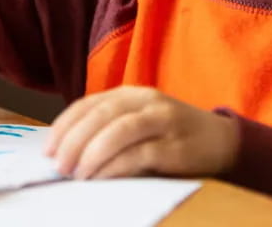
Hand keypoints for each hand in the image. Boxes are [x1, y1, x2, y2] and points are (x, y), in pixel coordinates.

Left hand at [44, 86, 238, 178]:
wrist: (223, 140)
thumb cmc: (170, 134)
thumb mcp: (138, 122)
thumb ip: (109, 128)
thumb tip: (67, 152)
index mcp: (129, 93)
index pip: (88, 104)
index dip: (64, 126)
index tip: (48, 149)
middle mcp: (144, 101)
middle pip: (100, 115)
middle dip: (74, 141)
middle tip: (58, 165)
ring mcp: (162, 121)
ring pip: (118, 131)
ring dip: (92, 153)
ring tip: (76, 174)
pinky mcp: (176, 146)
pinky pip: (139, 154)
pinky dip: (116, 166)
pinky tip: (101, 178)